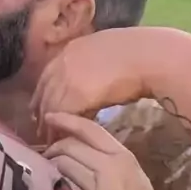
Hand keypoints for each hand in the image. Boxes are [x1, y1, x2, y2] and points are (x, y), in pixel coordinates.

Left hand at [31, 29, 150, 130]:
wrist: (149, 58)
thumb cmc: (137, 56)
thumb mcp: (105, 54)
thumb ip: (90, 67)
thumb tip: (88, 83)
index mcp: (70, 50)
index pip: (47, 77)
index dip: (45, 95)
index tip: (44, 111)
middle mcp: (63, 62)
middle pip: (43, 92)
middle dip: (41, 112)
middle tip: (42, 130)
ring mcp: (66, 77)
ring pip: (48, 106)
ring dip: (49, 124)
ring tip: (51, 140)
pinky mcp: (74, 95)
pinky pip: (61, 115)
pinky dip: (61, 128)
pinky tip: (64, 138)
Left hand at [44, 112, 175, 189]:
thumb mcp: (132, 181)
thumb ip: (108, 164)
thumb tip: (80, 153)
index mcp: (125, 157)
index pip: (90, 128)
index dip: (67, 119)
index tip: (49, 117)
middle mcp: (113, 165)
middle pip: (71, 144)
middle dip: (52, 147)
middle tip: (43, 156)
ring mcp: (101, 185)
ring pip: (64, 162)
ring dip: (49, 165)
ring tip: (44, 173)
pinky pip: (64, 184)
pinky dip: (54, 183)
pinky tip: (50, 188)